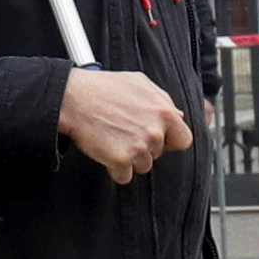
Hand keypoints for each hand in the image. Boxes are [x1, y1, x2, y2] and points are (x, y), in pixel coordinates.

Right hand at [58, 68, 193, 182]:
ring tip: (114, 139)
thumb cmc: (103, 88)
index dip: (171, 141)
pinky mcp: (120, 161)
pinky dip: (115, 169)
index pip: (184, 140)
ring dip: (130, 158)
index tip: (160, 139)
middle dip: (144, 146)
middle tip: (125, 132)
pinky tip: (106, 151)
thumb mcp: (140, 82)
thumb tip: (178, 115)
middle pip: (158, 154)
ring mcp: (138, 148)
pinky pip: (124, 176)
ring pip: (142, 166)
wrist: (73, 99)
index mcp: (164, 112)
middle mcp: (155, 132)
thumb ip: (163, 100)